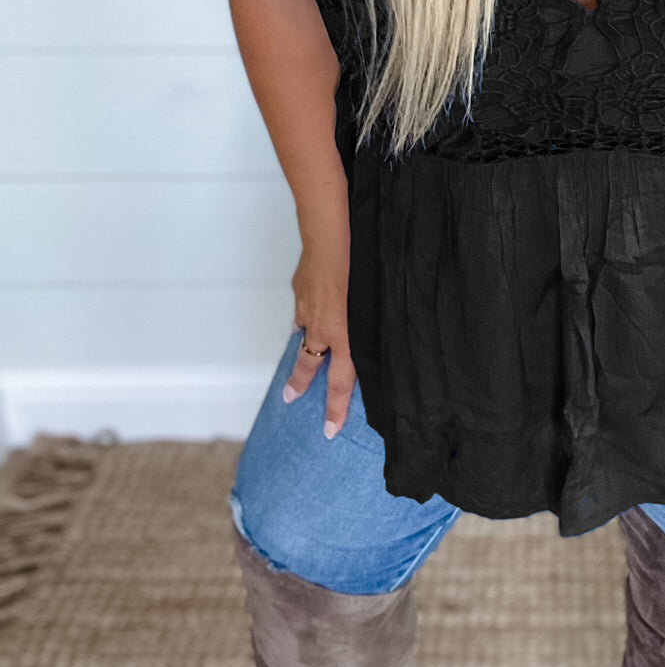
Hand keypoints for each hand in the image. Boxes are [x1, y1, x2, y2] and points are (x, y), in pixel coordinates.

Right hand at [282, 238, 354, 439]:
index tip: (329, 431)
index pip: (342, 380)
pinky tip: (315, 303)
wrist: (331, 235)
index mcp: (344, 332)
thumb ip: (369, 320)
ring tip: (306, 350)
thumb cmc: (361, 262)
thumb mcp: (373, 298)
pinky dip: (308, 311)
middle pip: (310, 363)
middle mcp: (323, 325)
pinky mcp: (300, 288)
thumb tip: (364, 329)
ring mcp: (307, 307)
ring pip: (306, 333)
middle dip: (301, 382)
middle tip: (290, 397)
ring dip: (307, 342)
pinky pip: (304, 307)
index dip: (336, 408)